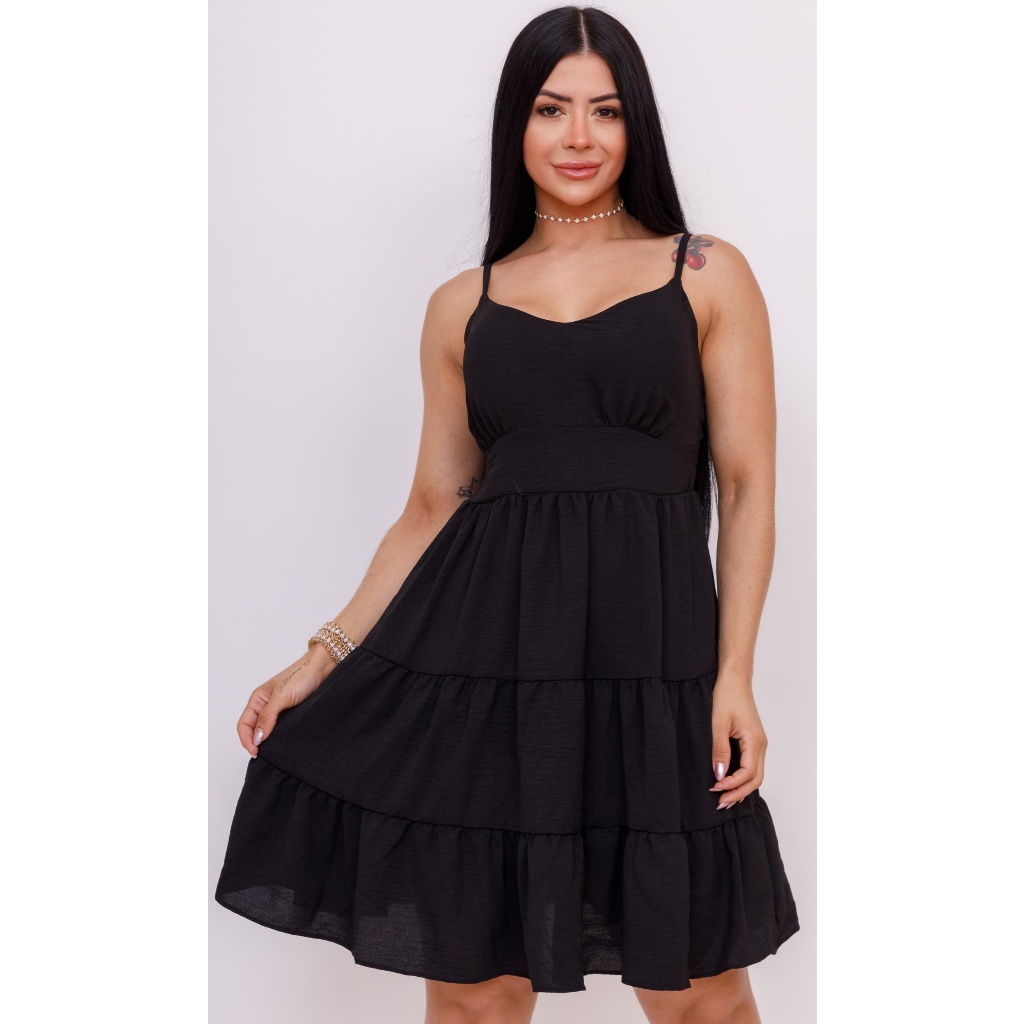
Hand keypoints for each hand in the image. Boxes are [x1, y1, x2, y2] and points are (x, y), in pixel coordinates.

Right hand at [237, 644, 336, 755]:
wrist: (323, 668)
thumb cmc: (301, 675)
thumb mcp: (281, 696)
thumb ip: (267, 717)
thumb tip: (257, 738)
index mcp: (257, 699)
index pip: (244, 724)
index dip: (246, 739)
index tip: (255, 751)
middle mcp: (266, 706)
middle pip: (253, 730)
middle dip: (255, 743)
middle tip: (263, 755)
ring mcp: (279, 712)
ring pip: (267, 732)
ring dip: (268, 742)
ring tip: (273, 752)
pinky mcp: (292, 715)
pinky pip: (281, 730)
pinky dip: (279, 738)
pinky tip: (284, 744)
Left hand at [708, 670, 766, 808]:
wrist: (734, 679)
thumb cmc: (727, 696)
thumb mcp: (718, 723)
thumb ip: (719, 750)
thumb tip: (719, 775)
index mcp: (755, 741)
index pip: (748, 773)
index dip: (732, 785)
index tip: (714, 789)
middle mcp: (761, 744)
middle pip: (755, 779)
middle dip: (738, 793)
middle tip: (720, 804)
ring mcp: (759, 743)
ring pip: (755, 774)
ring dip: (741, 787)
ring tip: (724, 798)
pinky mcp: (753, 740)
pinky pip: (752, 765)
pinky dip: (742, 777)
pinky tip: (730, 782)